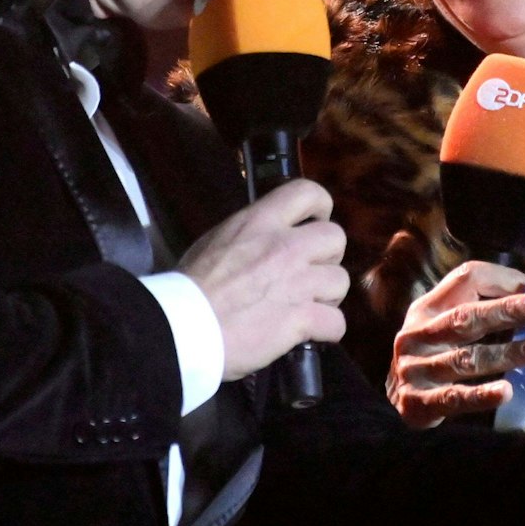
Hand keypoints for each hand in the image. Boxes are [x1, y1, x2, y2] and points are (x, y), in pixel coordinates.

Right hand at [178, 179, 347, 380]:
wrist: (184, 328)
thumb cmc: (189, 288)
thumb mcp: (215, 241)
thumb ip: (247, 235)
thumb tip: (260, 241)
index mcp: (260, 222)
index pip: (308, 192)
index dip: (319, 207)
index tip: (312, 224)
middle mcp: (285, 246)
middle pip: (335, 237)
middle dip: (327, 257)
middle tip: (309, 273)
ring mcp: (297, 282)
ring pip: (340, 281)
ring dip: (327, 296)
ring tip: (306, 305)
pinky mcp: (302, 318)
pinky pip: (336, 322)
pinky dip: (326, 330)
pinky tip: (308, 333)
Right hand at [387, 259, 524, 427]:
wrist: (396, 398)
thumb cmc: (438, 354)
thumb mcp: (449, 324)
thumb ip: (485, 311)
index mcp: (430, 307)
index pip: (465, 280)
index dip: (502, 281)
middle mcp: (418, 333)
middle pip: (464, 317)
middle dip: (505, 310)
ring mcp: (415, 368)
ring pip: (465, 359)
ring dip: (504, 354)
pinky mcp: (417, 401)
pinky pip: (454, 398)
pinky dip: (481, 395)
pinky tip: (506, 392)